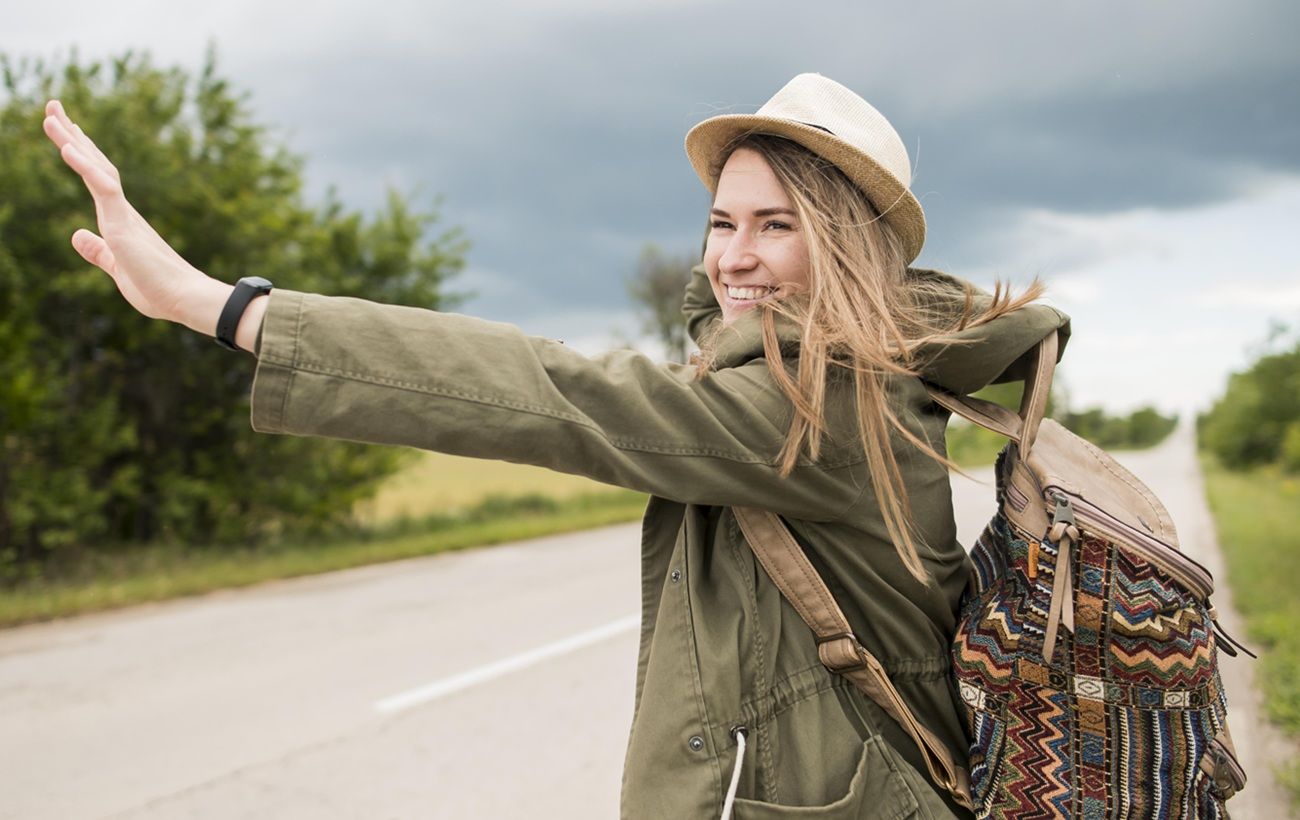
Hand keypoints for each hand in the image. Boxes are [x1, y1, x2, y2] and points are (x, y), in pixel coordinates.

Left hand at [42, 99, 221, 329]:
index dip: (80, 154)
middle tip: (53, 106)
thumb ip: (97, 251)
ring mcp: (123, 216)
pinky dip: (85, 167)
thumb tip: (76, 234)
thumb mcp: (118, 267)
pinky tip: (67, 148)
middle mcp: (122, 211)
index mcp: (119, 220)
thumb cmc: (159, 289)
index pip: (96, 179)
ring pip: (95, 168)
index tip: (67, 132)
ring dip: (71, 141)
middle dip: (72, 135)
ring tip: (51, 115)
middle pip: (94, 164)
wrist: (186, 299)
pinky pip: (103, 188)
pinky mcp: (125, 226)